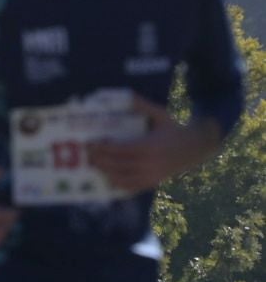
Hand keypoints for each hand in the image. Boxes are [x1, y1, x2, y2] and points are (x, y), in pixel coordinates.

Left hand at [89, 98, 209, 192]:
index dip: (102, 148)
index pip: (119, 150)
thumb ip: (141, 105)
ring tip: (93, 164)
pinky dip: (116, 184)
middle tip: (86, 154)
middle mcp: (148, 163)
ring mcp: (150, 176)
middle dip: (99, 160)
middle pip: (116, 165)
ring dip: (104, 172)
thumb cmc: (173, 129)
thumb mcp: (160, 114)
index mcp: (149, 146)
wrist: (195, 147)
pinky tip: (107, 177)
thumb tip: (124, 94)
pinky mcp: (151, 183)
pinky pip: (129, 187)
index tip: (90, 143)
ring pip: (120, 178)